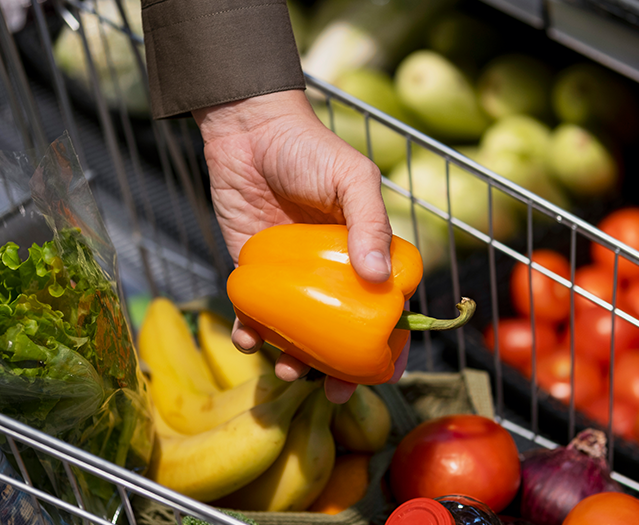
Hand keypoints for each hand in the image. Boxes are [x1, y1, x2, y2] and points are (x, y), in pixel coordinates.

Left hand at [192, 90, 409, 402]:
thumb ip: (370, 223)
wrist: (248, 131)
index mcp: (365, 254)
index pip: (385, 308)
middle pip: (341, 333)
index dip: (391, 345)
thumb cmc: (309, 149)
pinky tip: (250, 338)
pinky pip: (257, 316)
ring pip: (299, 334)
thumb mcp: (352, 178)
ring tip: (285, 369)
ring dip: (294, 360)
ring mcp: (293, 279)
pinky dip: (254, 333)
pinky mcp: (256, 275)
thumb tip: (380, 279)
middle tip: (333, 394)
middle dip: (339, 370)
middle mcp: (331, 273)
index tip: (386, 375)